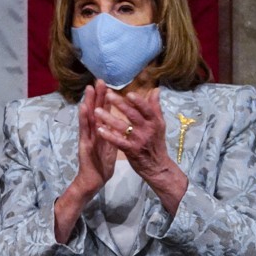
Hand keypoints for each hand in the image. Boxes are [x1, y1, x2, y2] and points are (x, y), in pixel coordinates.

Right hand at [73, 81, 117, 194]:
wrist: (94, 179)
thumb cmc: (102, 163)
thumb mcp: (110, 145)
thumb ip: (113, 132)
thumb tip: (120, 121)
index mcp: (100, 131)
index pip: (103, 112)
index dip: (104, 98)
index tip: (107, 84)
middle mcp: (92, 131)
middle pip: (94, 110)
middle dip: (96, 95)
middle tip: (98, 80)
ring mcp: (87, 137)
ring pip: (88, 117)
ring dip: (88, 102)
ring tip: (89, 89)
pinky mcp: (84, 144)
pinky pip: (84, 130)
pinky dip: (83, 118)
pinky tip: (84, 108)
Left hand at [95, 88, 186, 211]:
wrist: (157, 166)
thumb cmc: (156, 142)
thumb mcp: (159, 124)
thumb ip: (155, 107)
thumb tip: (155, 90)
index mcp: (154, 121)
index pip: (146, 108)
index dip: (138, 101)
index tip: (128, 93)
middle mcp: (147, 129)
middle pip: (133, 115)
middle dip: (120, 104)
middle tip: (107, 95)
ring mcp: (138, 140)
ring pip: (123, 127)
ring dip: (109, 118)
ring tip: (96, 111)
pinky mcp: (131, 150)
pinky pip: (118, 141)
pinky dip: (109, 135)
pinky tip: (99, 129)